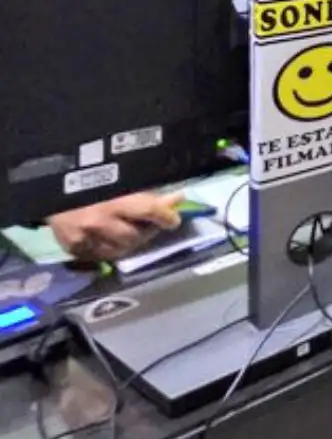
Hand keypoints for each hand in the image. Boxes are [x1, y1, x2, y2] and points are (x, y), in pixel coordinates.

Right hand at [48, 192, 183, 262]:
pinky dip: (111, 249)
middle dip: (148, 231)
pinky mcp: (74, 249)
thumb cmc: (89, 182)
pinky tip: (112, 239)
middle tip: (152, 225)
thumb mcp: (120, 181)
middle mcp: (98, 221)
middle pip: (136, 236)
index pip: (149, 211)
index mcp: (113, 199)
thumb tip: (177, 199)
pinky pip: (102, 256)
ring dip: (131, 242)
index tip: (173, 221)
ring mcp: (84, 238)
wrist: (47, 192)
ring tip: (131, 231)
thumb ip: (147, 194)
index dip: (166, 217)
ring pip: (121, 250)